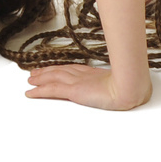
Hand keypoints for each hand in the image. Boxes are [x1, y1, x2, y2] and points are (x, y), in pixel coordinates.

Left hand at [25, 64, 151, 110]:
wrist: (130, 87)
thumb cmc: (130, 87)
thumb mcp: (123, 84)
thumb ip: (117, 84)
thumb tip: (124, 86)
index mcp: (94, 74)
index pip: (72, 69)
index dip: (61, 69)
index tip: (53, 69)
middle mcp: (83, 75)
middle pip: (60, 71)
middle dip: (47, 72)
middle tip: (35, 73)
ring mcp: (77, 82)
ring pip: (53, 78)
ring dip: (40, 79)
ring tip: (30, 80)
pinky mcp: (73, 91)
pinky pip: (51, 90)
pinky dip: (39, 90)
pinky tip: (30, 92)